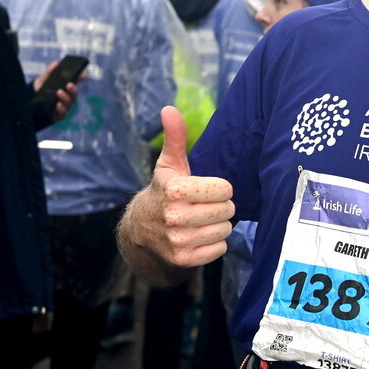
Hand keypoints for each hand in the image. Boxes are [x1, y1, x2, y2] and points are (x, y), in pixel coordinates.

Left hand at [33, 60, 82, 123]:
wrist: (29, 104)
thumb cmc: (40, 91)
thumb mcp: (43, 81)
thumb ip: (49, 72)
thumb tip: (56, 63)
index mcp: (66, 89)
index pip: (75, 83)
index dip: (79, 79)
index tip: (82, 75)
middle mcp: (67, 99)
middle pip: (74, 95)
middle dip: (73, 90)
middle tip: (69, 84)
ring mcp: (63, 108)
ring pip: (69, 104)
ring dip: (65, 98)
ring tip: (59, 92)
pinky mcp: (58, 116)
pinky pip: (62, 114)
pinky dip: (61, 109)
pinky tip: (57, 105)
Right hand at [125, 106, 233, 267]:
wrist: (141, 231)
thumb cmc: (164, 191)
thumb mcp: (169, 164)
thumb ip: (175, 137)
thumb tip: (169, 109)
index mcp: (175, 191)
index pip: (225, 189)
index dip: (220, 188)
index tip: (205, 189)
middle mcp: (175, 217)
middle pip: (227, 210)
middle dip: (220, 206)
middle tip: (203, 205)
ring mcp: (179, 241)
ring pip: (225, 230)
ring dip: (218, 225)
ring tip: (201, 220)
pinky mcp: (184, 259)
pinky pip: (219, 249)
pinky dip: (214, 243)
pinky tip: (199, 236)